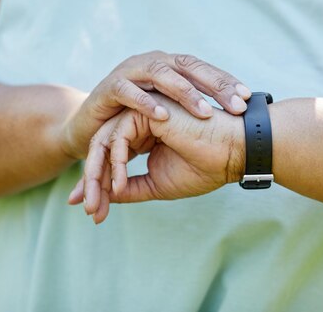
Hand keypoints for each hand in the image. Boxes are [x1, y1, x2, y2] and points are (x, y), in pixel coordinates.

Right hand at [59, 51, 250, 158]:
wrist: (90, 129)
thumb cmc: (134, 122)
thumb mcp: (168, 115)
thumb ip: (193, 112)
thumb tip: (235, 117)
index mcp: (169, 67)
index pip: (202, 70)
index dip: (225, 82)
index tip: (248, 99)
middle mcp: (151, 63)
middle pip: (187, 67)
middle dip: (213, 85)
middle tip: (235, 105)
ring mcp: (129, 72)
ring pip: (160, 74)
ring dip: (183, 92)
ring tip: (204, 111)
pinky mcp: (108, 87)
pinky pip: (128, 91)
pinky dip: (145, 102)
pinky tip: (163, 115)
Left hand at [67, 94, 245, 223]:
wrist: (234, 153)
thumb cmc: (205, 167)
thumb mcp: (158, 184)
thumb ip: (130, 188)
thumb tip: (104, 198)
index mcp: (144, 136)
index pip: (111, 158)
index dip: (99, 186)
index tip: (93, 212)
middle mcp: (140, 122)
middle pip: (102, 149)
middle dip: (91, 182)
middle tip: (88, 209)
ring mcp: (142, 113)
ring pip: (104, 141)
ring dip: (97, 174)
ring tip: (97, 202)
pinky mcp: (147, 111)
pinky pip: (118, 136)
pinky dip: (115, 162)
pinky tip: (119, 184)